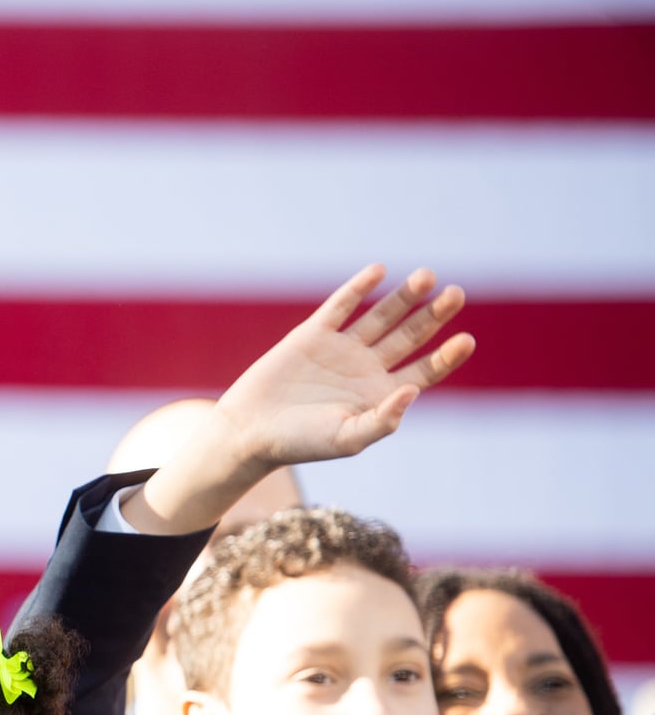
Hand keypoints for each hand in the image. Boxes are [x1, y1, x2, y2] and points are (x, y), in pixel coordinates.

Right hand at [215, 264, 472, 467]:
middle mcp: (366, 368)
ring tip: (426, 277)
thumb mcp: (346, 439)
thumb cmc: (299, 443)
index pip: (425, 370)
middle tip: (457, 294)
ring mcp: (341, 348)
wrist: (249, 430)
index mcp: (380, 394)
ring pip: (382, 316)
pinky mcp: (312, 334)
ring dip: (405, 296)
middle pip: (411, 335)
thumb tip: (413, 390)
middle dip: (434, 315)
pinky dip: (359, 288)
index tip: (465, 339)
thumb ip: (382, 420)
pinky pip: (341, 306)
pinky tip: (379, 272)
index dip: (447, 355)